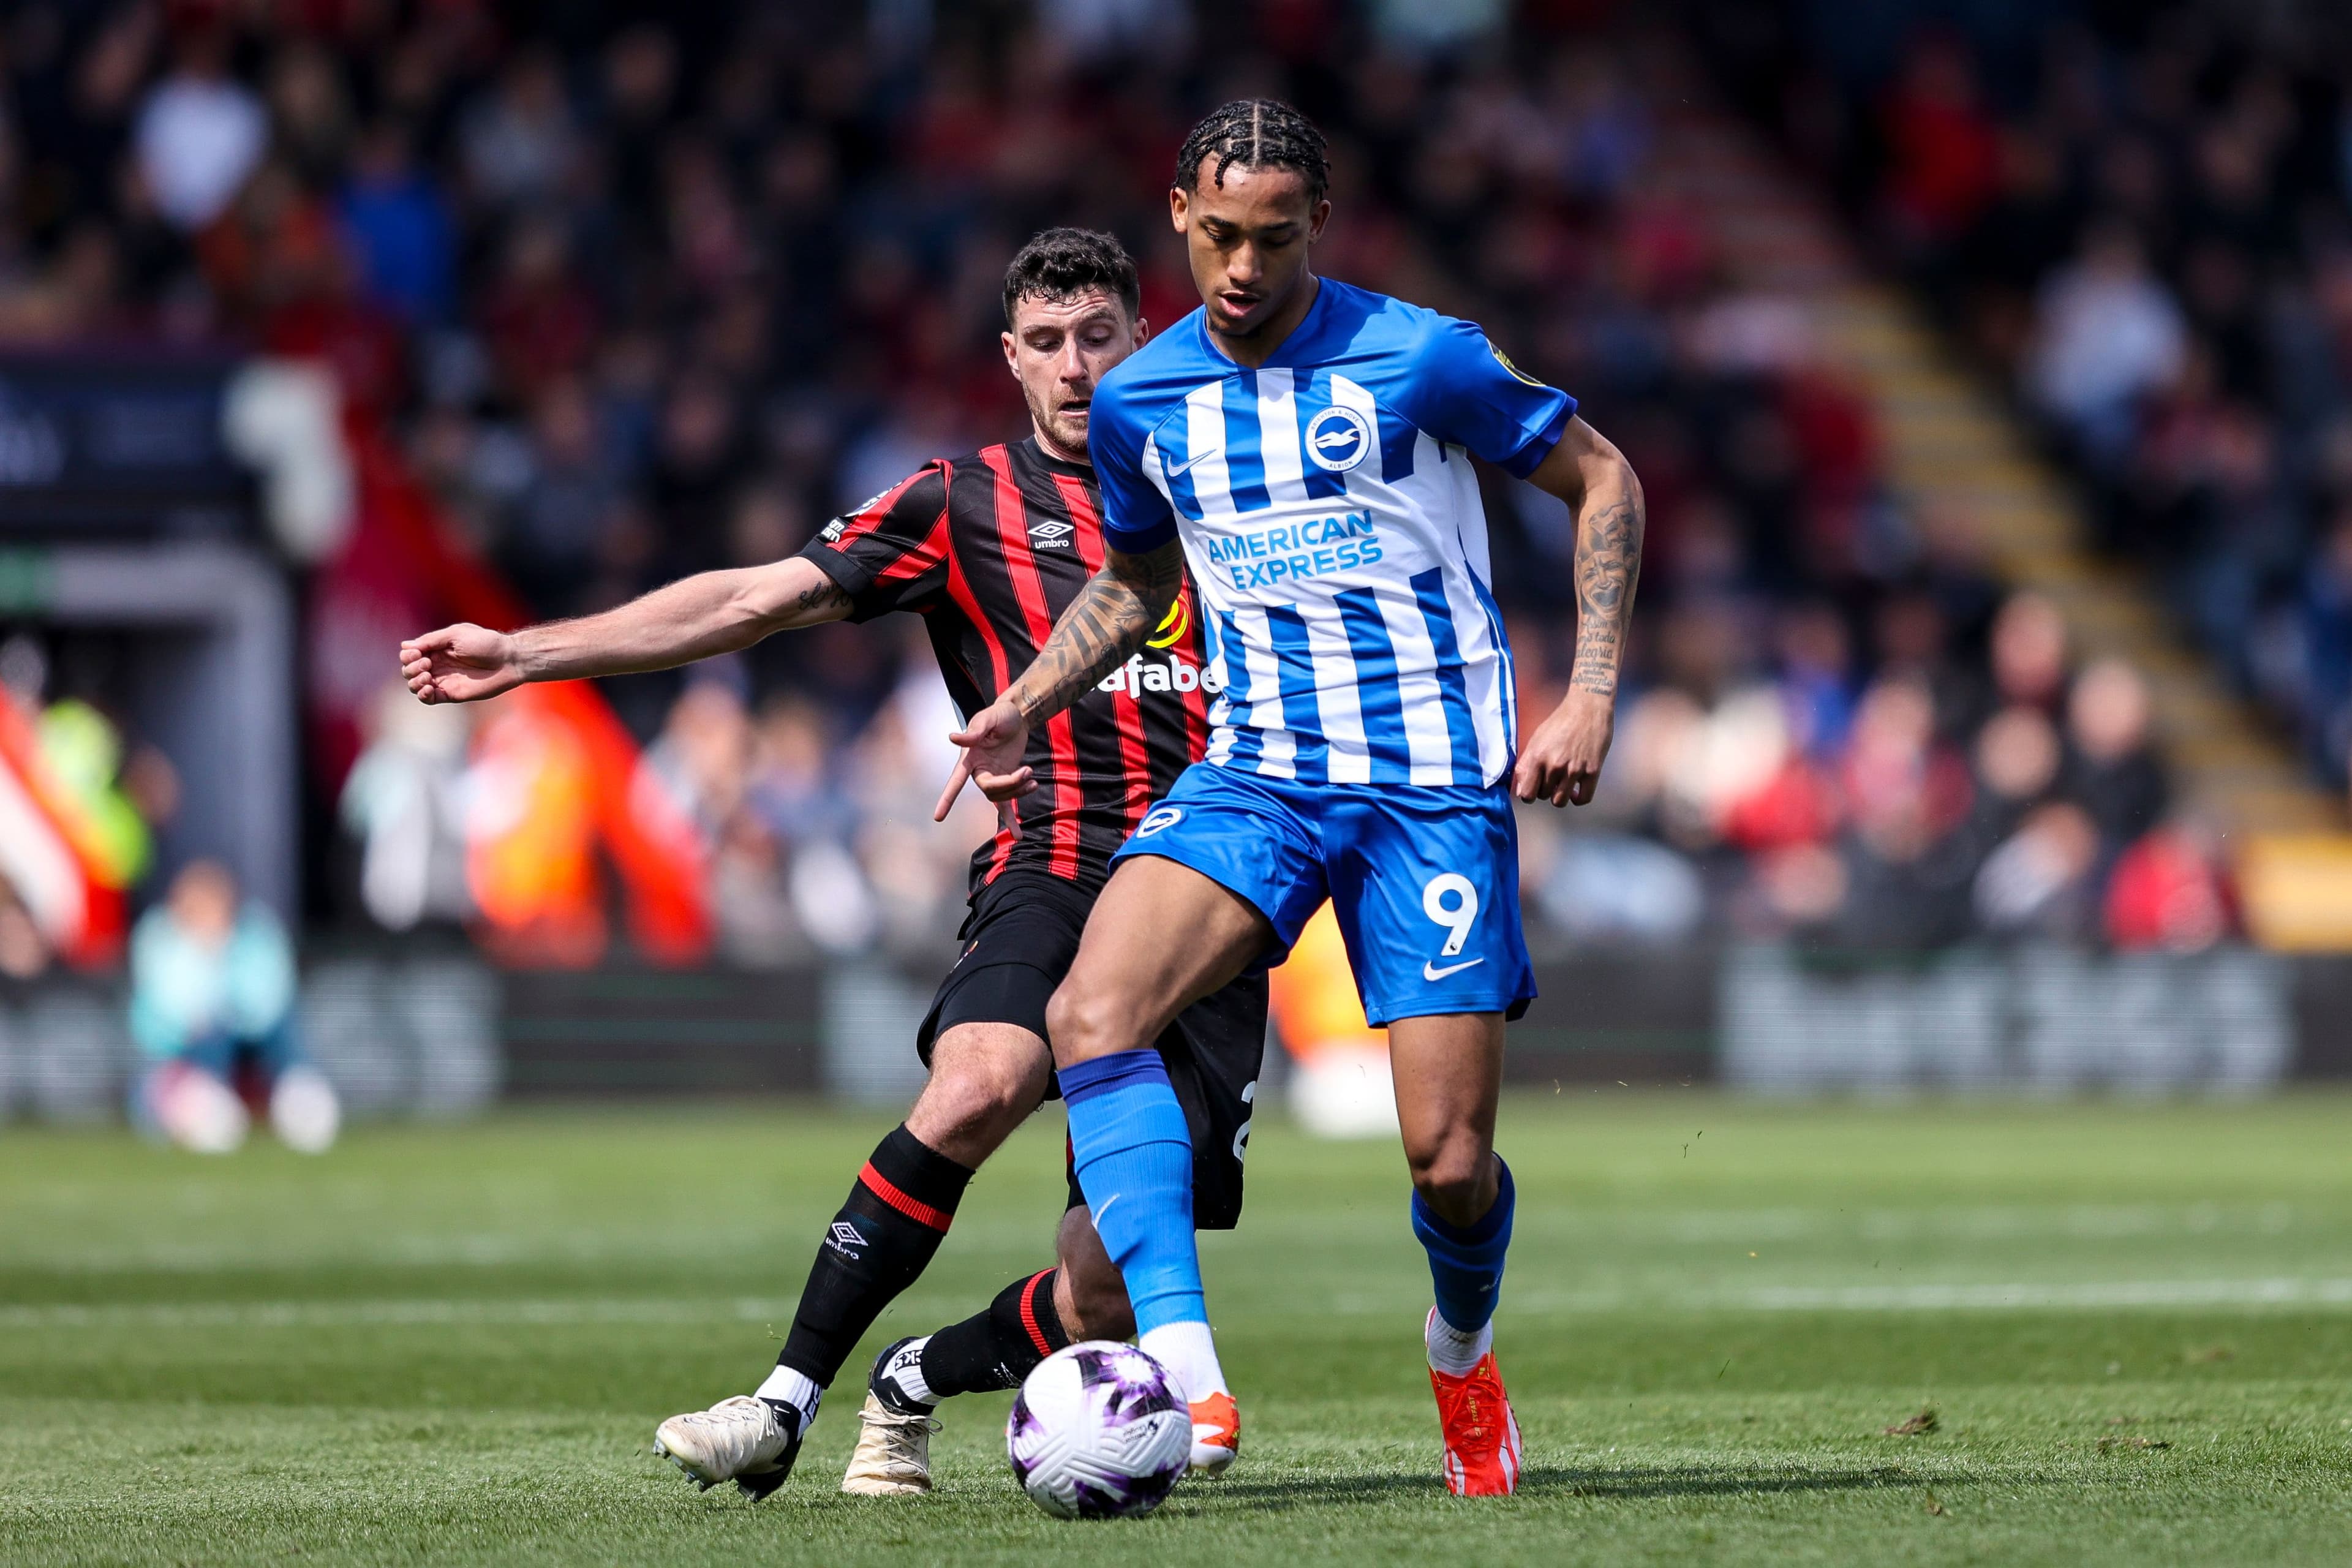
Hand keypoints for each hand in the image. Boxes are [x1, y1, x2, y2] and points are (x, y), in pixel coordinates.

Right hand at [400, 623, 524, 704]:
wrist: (508, 660)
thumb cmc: (486, 643)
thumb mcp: (456, 634)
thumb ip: (431, 640)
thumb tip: (405, 645)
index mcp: (437, 648)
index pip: (409, 654)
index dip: (408, 655)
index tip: (419, 653)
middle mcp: (437, 665)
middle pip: (408, 670)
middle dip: (411, 668)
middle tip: (428, 664)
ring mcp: (443, 680)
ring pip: (415, 685)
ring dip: (414, 681)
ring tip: (428, 676)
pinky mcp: (451, 694)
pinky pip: (428, 699)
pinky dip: (422, 695)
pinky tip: (428, 688)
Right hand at [934, 696, 1037, 821]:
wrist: (1017, 716)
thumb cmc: (1000, 714)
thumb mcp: (988, 718)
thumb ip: (974, 731)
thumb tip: (953, 738)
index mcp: (970, 757)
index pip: (956, 781)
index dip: (947, 798)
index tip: (938, 817)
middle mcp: (978, 770)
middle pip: (990, 789)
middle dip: (1010, 784)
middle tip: (1028, 771)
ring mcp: (993, 776)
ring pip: (1002, 796)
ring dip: (1019, 791)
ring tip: (1033, 777)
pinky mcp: (1006, 779)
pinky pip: (1006, 804)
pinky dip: (1011, 819)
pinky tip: (1018, 834)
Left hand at [1513, 687, 1614, 806]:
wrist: (1588, 706)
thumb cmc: (1560, 721)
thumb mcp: (1537, 738)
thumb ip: (1526, 764)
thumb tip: (1520, 789)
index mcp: (1537, 756)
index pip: (1526, 794)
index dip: (1528, 794)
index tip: (1534, 788)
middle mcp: (1555, 765)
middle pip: (1543, 796)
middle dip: (1545, 790)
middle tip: (1551, 778)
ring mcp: (1574, 769)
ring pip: (1560, 801)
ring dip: (1560, 796)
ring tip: (1562, 785)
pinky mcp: (1593, 771)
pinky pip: (1583, 799)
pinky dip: (1578, 799)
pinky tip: (1576, 791)